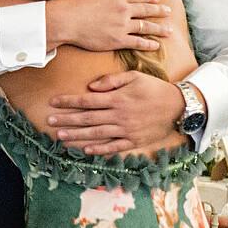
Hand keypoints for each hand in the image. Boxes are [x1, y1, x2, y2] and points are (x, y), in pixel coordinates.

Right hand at [44, 0, 172, 52]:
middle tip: (169, 12)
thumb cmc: (75, 0)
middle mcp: (124, 10)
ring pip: (145, 27)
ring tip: (169, 30)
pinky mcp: (117, 40)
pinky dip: (147, 44)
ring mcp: (122, 26)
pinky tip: (156, 45)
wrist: (65, 20)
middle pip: (146, 10)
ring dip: (159, 29)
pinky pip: (137, 42)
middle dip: (159, 11)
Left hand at [47, 71, 185, 155]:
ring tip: (60, 137)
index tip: (53, 102)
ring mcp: (126, 130)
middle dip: (66, 120)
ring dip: (77, 136)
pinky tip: (85, 150)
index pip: (87, 100)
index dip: (68, 101)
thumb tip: (90, 86)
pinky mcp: (134, 141)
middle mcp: (119, 115)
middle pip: (87, 118)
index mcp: (118, 98)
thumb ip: (111, 80)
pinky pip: (113, 147)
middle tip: (49, 121)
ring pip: (96, 134)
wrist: (178, 106)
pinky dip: (99, 149)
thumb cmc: (154, 88)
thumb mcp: (134, 76)